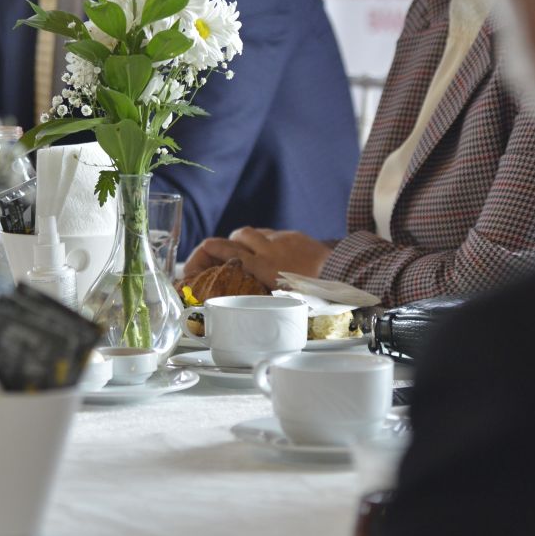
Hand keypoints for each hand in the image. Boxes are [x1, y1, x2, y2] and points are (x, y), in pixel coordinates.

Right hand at [183, 227, 332, 289]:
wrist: (344, 273)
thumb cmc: (315, 292)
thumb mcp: (279, 300)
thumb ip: (255, 294)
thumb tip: (235, 302)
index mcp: (261, 265)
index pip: (218, 248)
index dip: (199, 258)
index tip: (190, 270)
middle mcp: (268, 248)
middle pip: (234, 236)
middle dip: (222, 247)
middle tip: (216, 262)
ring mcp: (282, 239)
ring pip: (251, 233)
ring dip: (242, 243)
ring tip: (241, 259)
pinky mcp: (294, 236)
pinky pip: (271, 235)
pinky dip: (263, 243)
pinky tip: (268, 257)